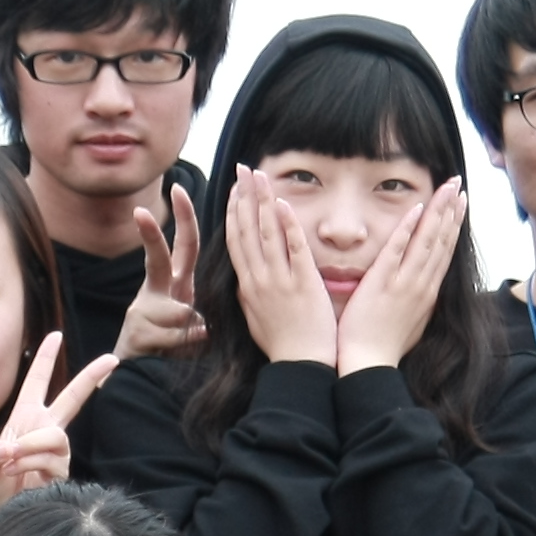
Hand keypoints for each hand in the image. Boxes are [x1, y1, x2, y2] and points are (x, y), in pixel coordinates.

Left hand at [0, 332, 116, 514]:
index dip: (45, 359)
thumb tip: (9, 449)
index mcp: (25, 418)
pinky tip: (17, 473)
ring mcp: (55, 451)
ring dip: (30, 446)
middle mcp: (44, 429)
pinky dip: (28, 463)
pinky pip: (50, 459)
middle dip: (91, 377)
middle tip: (112, 359)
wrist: (2, 517)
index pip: (37, 382)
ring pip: (55, 435)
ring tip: (10, 460)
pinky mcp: (62, 471)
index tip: (54, 335)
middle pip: (72, 398)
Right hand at [117, 189, 206, 357]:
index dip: (184, 217)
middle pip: (156, 259)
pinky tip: (172, 355)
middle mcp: (156, 292)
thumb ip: (201, 310)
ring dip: (191, 333)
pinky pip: (172, 338)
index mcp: (175, 284)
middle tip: (140, 212)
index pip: (184, 246)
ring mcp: (142, 311)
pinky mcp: (136, 334)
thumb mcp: (192, 321)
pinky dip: (182, 349)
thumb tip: (204, 324)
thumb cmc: (170, 345)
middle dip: (149, 236)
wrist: (135, 376)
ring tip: (184, 347)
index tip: (178, 188)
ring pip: (178, 312)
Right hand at [221, 168, 339, 368]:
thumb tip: (245, 279)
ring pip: (266, 233)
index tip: (233, 189)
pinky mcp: (303, 285)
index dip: (233, 212)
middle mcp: (259, 279)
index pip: (236, 241)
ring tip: (260, 175)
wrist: (300, 367)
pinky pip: (293, 250)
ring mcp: (280, 281)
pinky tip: (282, 204)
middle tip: (243, 169)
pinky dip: (287, 226)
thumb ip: (251, 295)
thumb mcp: (256, 318)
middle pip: (246, 229)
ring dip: (261, 201)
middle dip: (243, 196)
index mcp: (248, 285)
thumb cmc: (282, 345)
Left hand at [332, 179, 468, 375]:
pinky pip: (397, 250)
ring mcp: (404, 283)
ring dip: (438, 212)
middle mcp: (421, 284)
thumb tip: (425, 291)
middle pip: (441, 240)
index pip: (444, 251)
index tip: (460, 203)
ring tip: (447, 188)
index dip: (453, 225)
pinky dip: (408, 229)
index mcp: (427, 292)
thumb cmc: (385, 346)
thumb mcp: (412, 321)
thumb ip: (418, 301)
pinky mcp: (383, 283)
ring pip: (427, 241)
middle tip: (458, 184)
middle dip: (451, 210)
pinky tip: (416, 208)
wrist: (370, 364)